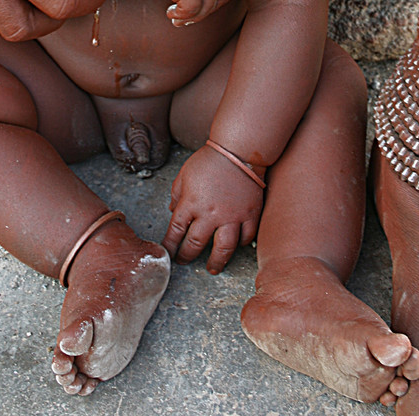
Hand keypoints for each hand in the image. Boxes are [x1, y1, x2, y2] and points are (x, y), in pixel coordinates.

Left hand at [162, 145, 262, 273]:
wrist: (238, 150)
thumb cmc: (209, 160)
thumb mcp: (184, 174)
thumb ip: (177, 194)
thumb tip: (174, 212)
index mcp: (190, 203)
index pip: (176, 231)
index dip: (170, 245)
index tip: (168, 253)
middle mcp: (210, 214)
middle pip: (195, 244)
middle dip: (187, 256)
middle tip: (184, 262)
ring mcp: (231, 216)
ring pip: (223, 249)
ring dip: (216, 262)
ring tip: (212, 269)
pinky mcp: (250, 214)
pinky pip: (246, 237)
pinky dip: (241, 244)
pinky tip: (236, 246)